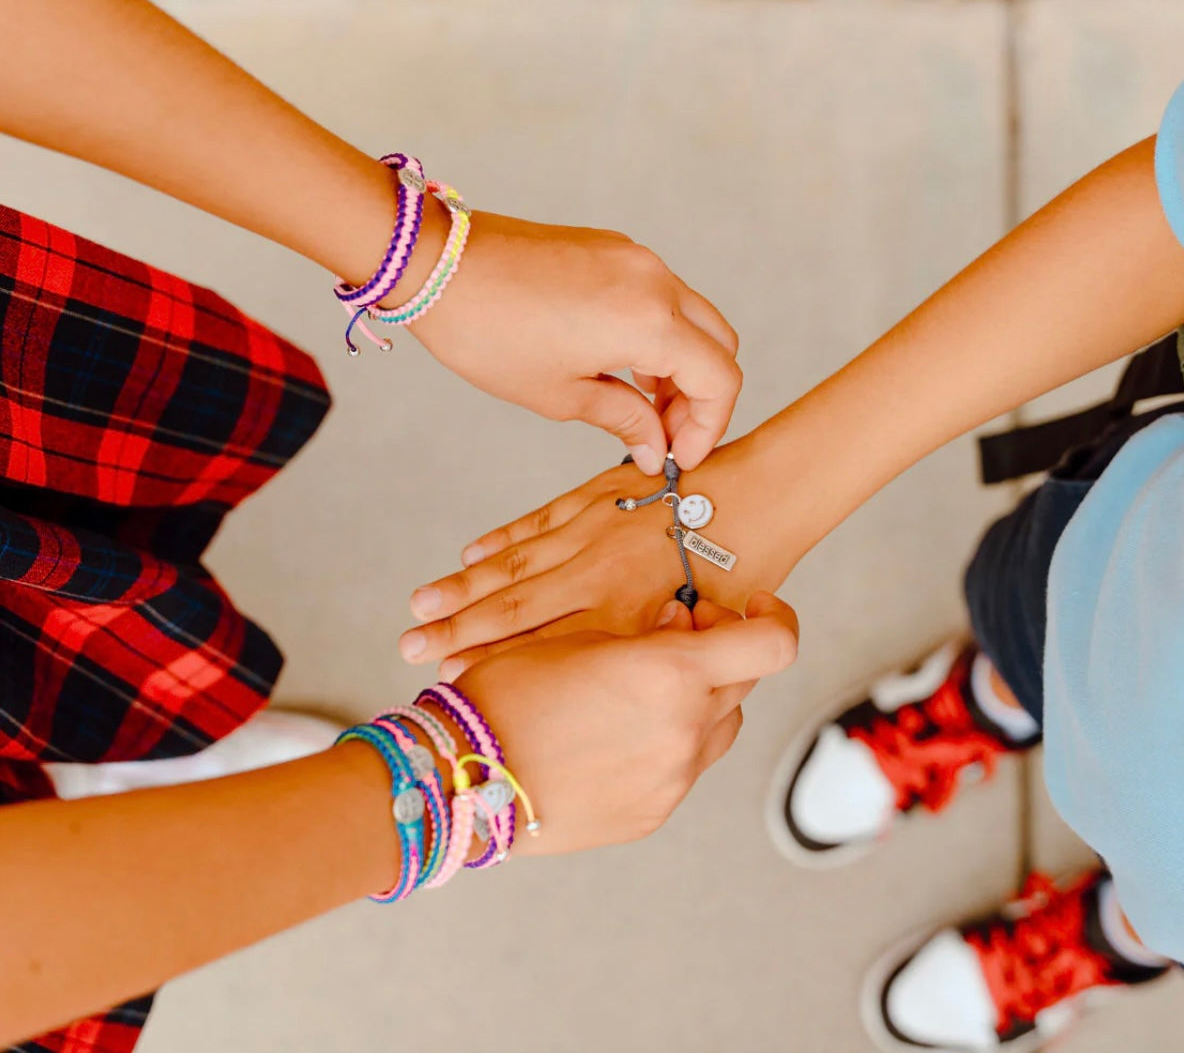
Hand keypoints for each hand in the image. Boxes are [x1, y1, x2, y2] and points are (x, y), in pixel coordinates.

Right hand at [400, 431, 805, 670]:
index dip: (494, 670)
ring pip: (515, 567)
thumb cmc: (731, 581)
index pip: (543, 652)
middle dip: (456, 634)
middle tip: (410, 655)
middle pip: (514, 611)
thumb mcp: (696, 641)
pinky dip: (499, 542)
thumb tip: (601, 700)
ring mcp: (593, 535)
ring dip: (463, 590)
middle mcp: (600, 581)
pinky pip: (536, 524)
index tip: (457, 684)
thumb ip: (643, 670)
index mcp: (625, 622)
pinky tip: (466, 557)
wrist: (755, 500)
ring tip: (418, 611)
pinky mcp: (593, 500)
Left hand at [410, 210, 739, 474]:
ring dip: (680, 364)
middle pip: (719, 344)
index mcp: (649, 322)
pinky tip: (618, 363)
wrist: (438, 265)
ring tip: (638, 403)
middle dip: (701, 396)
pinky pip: (659, 295)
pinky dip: (657, 333)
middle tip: (663, 433)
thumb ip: (624, 420)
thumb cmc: (489, 333)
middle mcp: (655, 281)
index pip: (720, 378)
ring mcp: (635, 258)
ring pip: (691, 318)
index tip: (679, 455)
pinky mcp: (613, 248)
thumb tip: (656, 449)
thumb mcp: (560, 394)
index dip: (709, 426)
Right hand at [456, 593, 798, 854]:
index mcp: (670, 673)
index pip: (772, 644)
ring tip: (637, 686)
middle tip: (670, 635)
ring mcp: (673, 779)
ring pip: (717, 727)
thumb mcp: (576, 639)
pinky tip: (615, 730)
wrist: (461, 780)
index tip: (748, 606)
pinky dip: (666, 742)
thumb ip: (644, 630)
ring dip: (696, 699)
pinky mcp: (652, 814)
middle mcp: (686, 729)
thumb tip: (680, 624)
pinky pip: (682, 769)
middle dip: (717, 654)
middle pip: (742, 682)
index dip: (772, 617)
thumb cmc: (509, 693)